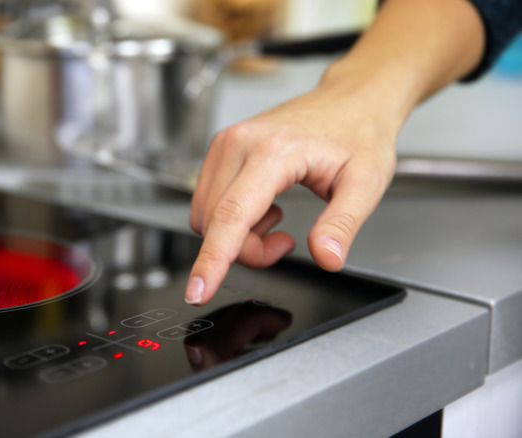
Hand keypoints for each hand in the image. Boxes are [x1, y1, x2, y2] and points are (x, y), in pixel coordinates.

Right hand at [185, 87, 397, 304]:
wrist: (352, 99)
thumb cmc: (359, 134)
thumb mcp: (366, 184)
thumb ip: (342, 225)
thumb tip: (326, 258)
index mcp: (272, 152)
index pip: (231, 216)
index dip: (212, 260)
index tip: (198, 291)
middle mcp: (239, 144)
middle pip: (217, 224)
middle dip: (246, 250)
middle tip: (286, 243)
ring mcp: (225, 144)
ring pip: (207, 216)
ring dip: (237, 236)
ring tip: (278, 221)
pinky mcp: (221, 149)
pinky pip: (209, 201)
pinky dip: (232, 219)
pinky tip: (265, 207)